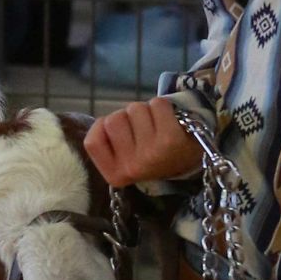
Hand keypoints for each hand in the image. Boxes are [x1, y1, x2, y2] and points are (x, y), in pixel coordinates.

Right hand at [85, 96, 202, 188]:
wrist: (188, 159)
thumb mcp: (121, 157)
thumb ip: (104, 141)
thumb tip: (103, 115)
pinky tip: (169, 121)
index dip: (102, 129)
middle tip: (142, 131)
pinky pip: (156, 104)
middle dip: (126, 117)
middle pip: (113, 120)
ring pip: (134, 109)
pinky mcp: (170, 139)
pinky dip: (162, 106)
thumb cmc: (149, 153)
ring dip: (145, 111)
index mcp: (115, 175)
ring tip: (156, 126)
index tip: (120, 136)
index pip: (92, 142)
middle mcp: (132, 168)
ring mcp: (151, 154)